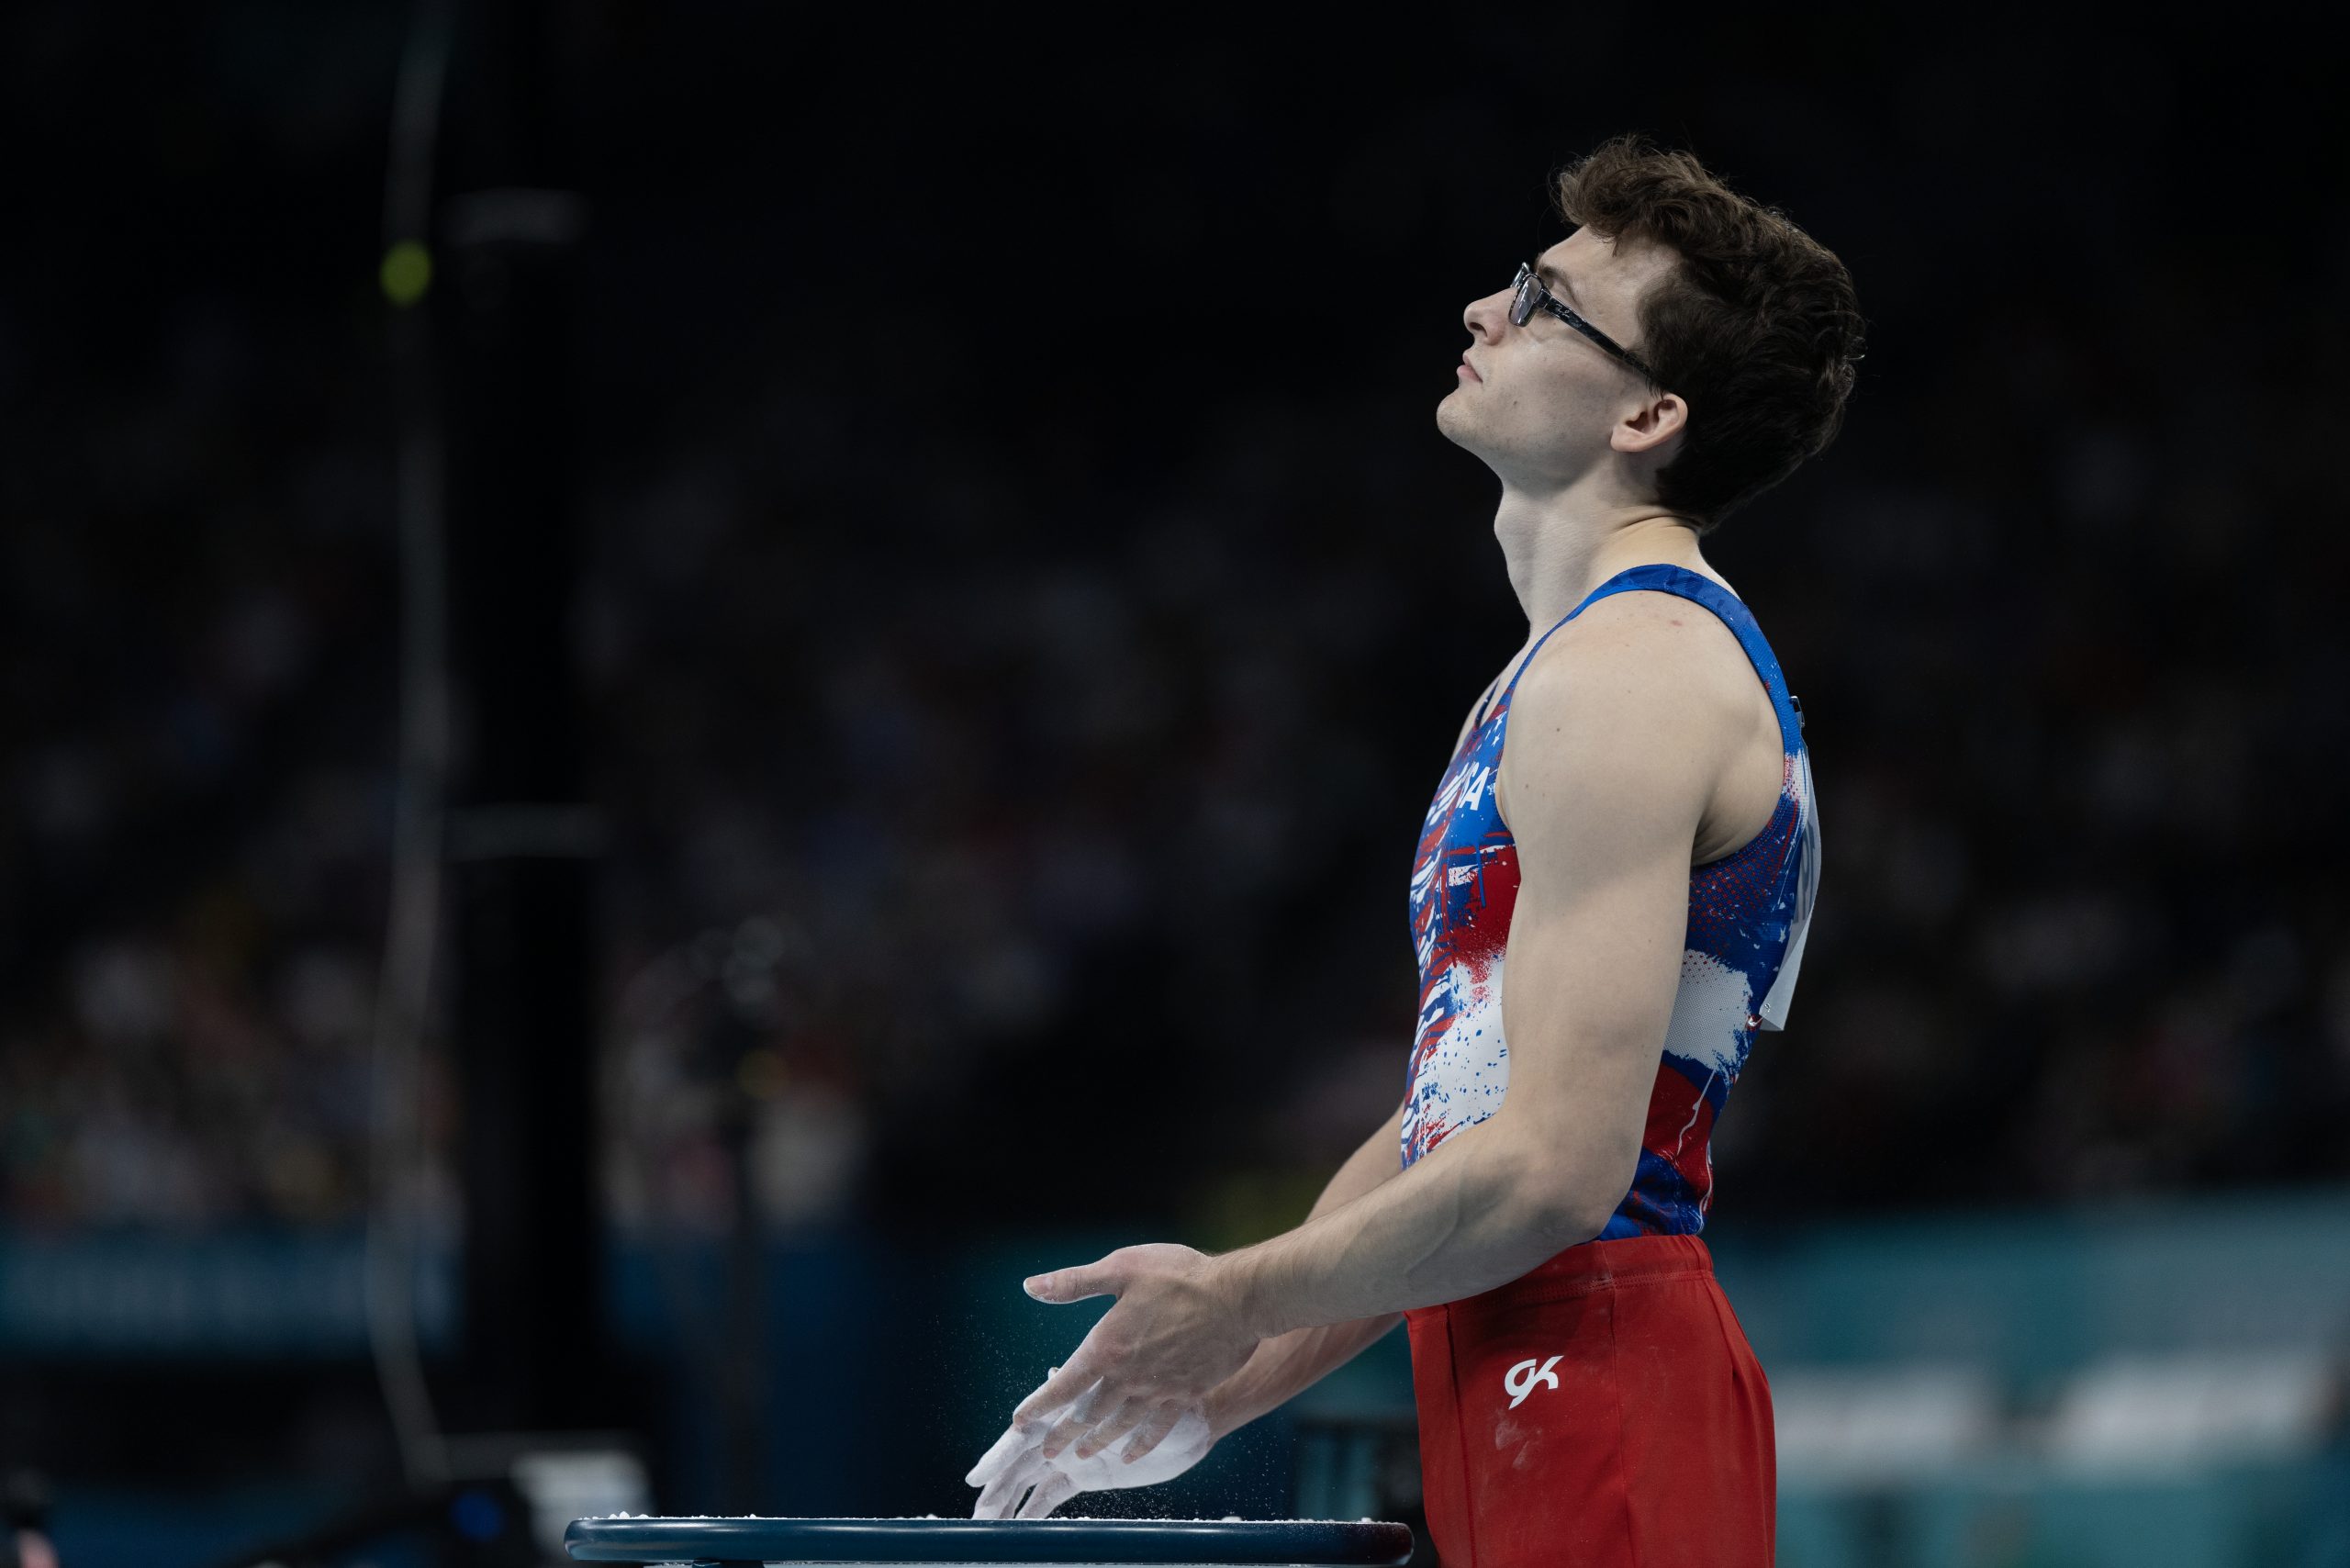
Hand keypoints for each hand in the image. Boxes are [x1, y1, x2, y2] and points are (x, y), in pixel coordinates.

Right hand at [965, 1369, 1214, 1518]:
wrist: (1197, 1417)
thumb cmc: (1165, 1392)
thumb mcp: (1133, 1385)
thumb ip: (1093, 1388)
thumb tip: (1054, 1373)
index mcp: (1067, 1409)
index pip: (1024, 1435)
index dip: (999, 1455)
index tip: (977, 1477)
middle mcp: (1063, 1431)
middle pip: (1021, 1463)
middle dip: (997, 1486)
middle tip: (978, 1514)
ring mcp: (1073, 1453)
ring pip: (1031, 1480)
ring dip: (1010, 1501)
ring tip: (988, 1525)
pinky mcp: (1088, 1474)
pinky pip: (1054, 1494)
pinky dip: (1035, 1509)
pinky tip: (1019, 1527)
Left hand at [1013, 1244, 1259, 1466]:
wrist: (1238, 1298)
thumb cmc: (1179, 1276)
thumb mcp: (1122, 1268)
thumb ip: (1074, 1283)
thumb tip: (1031, 1287)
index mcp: (1107, 1347)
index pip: (1064, 1385)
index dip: (1040, 1405)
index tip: (1020, 1422)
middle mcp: (1128, 1377)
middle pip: (1088, 1414)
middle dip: (1064, 1434)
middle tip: (1046, 1451)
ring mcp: (1158, 1391)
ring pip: (1119, 1426)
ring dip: (1097, 1443)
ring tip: (1080, 1456)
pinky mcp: (1185, 1395)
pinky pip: (1157, 1430)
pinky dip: (1140, 1446)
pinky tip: (1130, 1456)